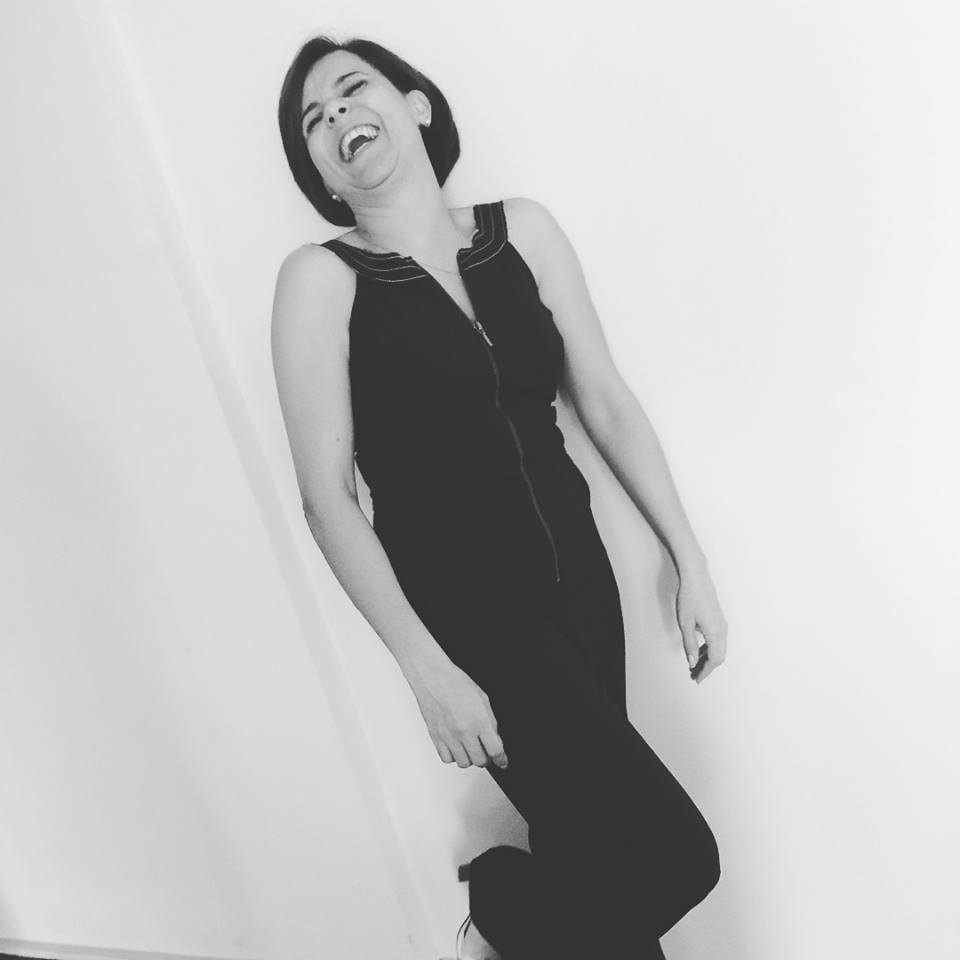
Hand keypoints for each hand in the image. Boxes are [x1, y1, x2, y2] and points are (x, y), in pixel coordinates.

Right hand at [406, 659, 508, 768]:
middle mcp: (463, 731)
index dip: (501, 759)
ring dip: (470, 758)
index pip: (495, 750)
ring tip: (471, 748)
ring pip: (463, 763)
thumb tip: (495, 739)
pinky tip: (456, 746)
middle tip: (486, 751)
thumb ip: (490, 722)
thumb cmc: (455, 683)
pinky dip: (454, 756)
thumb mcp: (483, 699)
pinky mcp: (436, 737)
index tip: (502, 761)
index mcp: (479, 720)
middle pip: (480, 761)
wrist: (432, 677)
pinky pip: (447, 759)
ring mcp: (448, 736)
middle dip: (486, 758)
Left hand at [675, 563, 727, 683]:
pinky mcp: (719, 620)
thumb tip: (692, 663)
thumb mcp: (685, 624)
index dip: (705, 671)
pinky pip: (718, 640)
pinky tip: (698, 651)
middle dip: (707, 668)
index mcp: (715, 633)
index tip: (697, 679)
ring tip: (694, 666)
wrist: (696, 578)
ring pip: (719, 649)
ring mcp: (723, 624)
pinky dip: (709, 649)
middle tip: (694, 676)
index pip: (714, 659)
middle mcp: (723, 630)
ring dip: (707, 659)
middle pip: (719, 656)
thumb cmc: (689, 599)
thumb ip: (689, 645)